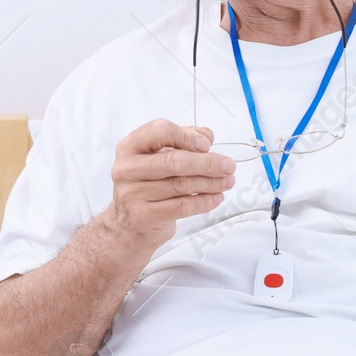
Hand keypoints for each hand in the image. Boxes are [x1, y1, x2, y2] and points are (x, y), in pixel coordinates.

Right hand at [105, 120, 234, 254]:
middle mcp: (127, 168)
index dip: (186, 136)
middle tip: (229, 166)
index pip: (159, 132)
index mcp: (131, 147)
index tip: (207, 144)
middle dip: (207, 163)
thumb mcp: (158, 158)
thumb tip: (206, 136)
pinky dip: (204, 201)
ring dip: (211, 183)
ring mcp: (132, 193)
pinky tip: (216, 198)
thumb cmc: (147, 185)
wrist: (127, 224)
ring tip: (227, 182)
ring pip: (181, 185)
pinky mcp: (144, 216)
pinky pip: (182, 206)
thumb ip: (182, 142)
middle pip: (173, 161)